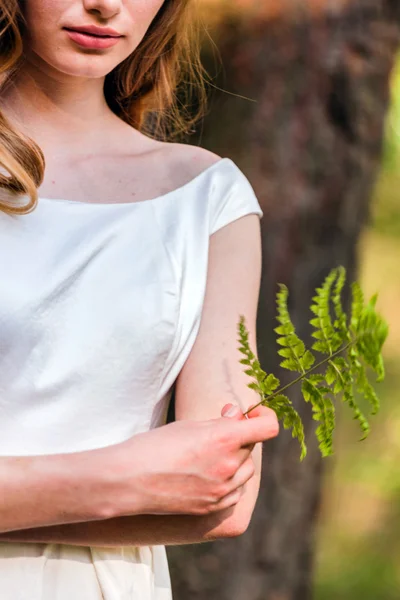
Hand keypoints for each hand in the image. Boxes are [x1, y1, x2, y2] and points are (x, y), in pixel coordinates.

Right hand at [107, 403, 278, 517]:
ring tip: (210, 455)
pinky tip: (208, 474)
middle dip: (241, 437)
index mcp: (225, 439)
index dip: (265, 416)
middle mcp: (230, 465)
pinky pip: (236, 491)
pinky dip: (230, 481)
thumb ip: (219, 421)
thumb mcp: (188, 425)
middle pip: (253, 447)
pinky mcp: (214, 507)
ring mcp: (223, 490)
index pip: (268, 427)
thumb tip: (237, 415)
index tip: (253, 414)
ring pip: (247, 470)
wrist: (130, 481)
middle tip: (218, 433)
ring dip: (237, 460)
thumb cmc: (155, 445)